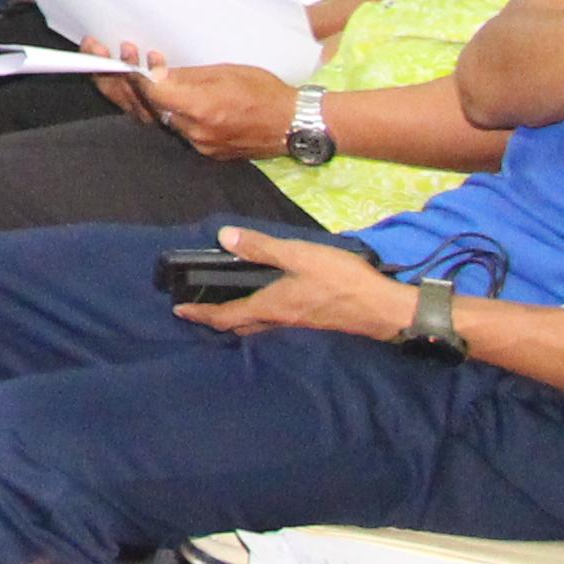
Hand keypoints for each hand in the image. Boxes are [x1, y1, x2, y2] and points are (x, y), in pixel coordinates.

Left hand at [130, 60, 300, 161]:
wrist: (293, 124)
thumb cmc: (264, 91)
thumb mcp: (224, 72)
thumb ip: (187, 76)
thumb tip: (157, 73)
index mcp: (200, 108)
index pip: (153, 94)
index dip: (139, 78)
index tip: (133, 64)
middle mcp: (196, 132)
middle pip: (155, 110)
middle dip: (140, 90)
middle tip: (133, 70)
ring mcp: (202, 146)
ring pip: (167, 122)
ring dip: (158, 103)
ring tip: (154, 82)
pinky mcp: (210, 153)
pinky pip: (184, 132)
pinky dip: (176, 116)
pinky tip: (178, 101)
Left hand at [176, 228, 416, 340]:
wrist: (384, 308)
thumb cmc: (341, 280)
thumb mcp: (299, 256)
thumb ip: (262, 248)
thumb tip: (224, 237)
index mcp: (271, 306)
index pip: (226, 316)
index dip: (201, 314)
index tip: (180, 312)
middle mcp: (280, 321)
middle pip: (240, 325)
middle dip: (216, 321)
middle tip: (198, 312)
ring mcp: (298, 324)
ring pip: (259, 326)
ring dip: (238, 320)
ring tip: (226, 309)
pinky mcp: (314, 322)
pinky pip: (276, 323)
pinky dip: (261, 316)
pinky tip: (268, 305)